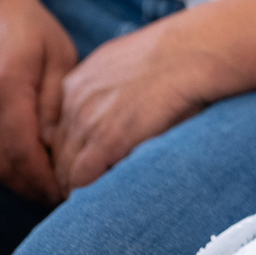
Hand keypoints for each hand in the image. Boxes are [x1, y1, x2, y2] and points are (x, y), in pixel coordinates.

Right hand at [0, 0, 76, 202]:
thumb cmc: (32, 28)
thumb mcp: (60, 57)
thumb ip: (58, 103)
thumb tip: (59, 145)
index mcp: (4, 85)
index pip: (22, 149)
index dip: (44, 177)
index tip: (68, 189)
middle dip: (30, 185)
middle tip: (59, 195)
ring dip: (11, 180)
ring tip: (41, 186)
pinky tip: (16, 169)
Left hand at [47, 16, 206, 194]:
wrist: (197, 50)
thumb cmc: (178, 57)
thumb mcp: (131, 64)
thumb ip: (114, 88)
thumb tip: (124, 110)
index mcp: (78, 83)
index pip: (61, 131)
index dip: (75, 153)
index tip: (90, 167)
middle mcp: (74, 101)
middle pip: (58, 151)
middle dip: (71, 173)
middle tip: (92, 194)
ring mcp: (87, 120)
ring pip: (64, 169)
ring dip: (78, 187)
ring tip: (99, 204)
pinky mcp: (107, 139)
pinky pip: (81, 180)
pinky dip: (88, 194)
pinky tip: (105, 201)